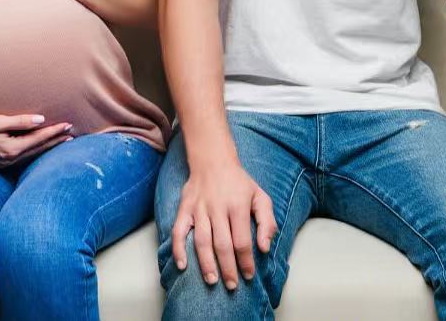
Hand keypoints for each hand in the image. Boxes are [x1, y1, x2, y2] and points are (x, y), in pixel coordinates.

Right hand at [0, 113, 73, 167]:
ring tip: (62, 141)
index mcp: (12, 149)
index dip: (55, 131)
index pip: (39, 138)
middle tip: (72, 134)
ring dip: (48, 147)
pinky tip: (40, 149)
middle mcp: (12, 159)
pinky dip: (37, 152)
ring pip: (34, 155)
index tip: (68, 125)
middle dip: (56, 141)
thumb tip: (40, 120)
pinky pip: (25, 158)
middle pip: (40, 149)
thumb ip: (18, 121)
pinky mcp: (2, 163)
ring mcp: (7, 164)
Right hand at [172, 160, 277, 290]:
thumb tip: (264, 248)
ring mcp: (199, 209)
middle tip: (231, 285)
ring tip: (212, 280)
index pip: (242, 240)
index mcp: (238, 205)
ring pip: (202, 241)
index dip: (246, 261)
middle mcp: (217, 208)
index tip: (249, 275)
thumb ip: (267, 222)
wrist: (212, 159)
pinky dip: (178, 249)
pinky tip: (182, 265)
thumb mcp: (260, 196)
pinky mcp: (184, 208)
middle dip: (228, 268)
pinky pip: (178, 231)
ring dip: (206, 263)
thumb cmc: (239, 182)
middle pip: (222, 244)